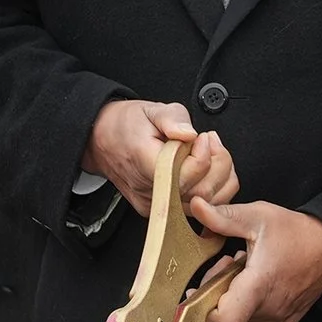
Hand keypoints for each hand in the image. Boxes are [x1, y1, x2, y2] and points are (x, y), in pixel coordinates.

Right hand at [83, 100, 237, 215]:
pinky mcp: (163, 211)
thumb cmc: (126, 126)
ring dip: (219, 179)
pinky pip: (198, 209)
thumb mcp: (151, 110)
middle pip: (202, 193)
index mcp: (146, 166)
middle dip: (218, 165)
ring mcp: (158, 204)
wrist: (102, 140)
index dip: (204, 154)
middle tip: (210, 143)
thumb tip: (189, 133)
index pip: (188, 174)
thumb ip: (172, 118)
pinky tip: (210, 171)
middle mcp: (152, 191)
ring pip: (205, 205)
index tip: (203, 137)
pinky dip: (213, 190)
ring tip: (210, 154)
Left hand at [191, 198, 321, 321]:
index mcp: (260, 285)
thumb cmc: (297, 233)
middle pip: (222, 316)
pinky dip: (244, 307)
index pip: (223, 321)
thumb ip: (224, 216)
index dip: (202, 308)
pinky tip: (253, 285)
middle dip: (215, 291)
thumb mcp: (259, 216)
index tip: (199, 288)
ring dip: (230, 298)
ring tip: (243, 272)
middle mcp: (268, 310)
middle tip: (228, 265)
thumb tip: (197, 206)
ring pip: (235, 321)